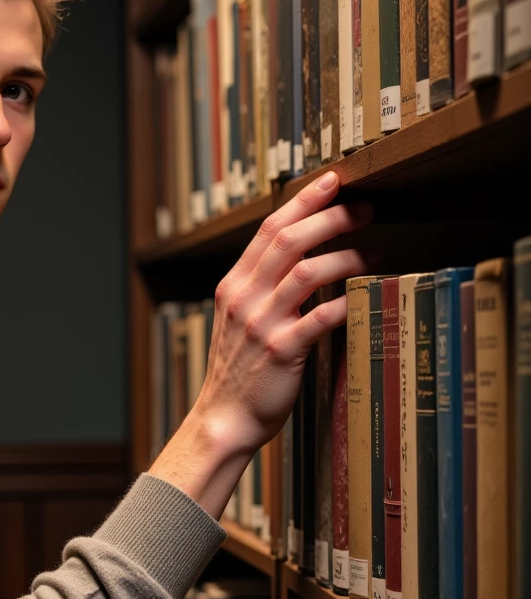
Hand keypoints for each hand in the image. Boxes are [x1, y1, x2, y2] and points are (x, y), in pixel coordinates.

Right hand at [151, 171, 371, 519]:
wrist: (223, 418)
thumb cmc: (239, 372)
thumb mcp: (240, 320)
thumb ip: (262, 288)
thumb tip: (301, 256)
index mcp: (234, 286)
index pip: (269, 229)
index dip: (303, 200)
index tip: (332, 181)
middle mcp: (244, 298)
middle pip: (289, 240)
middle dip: (331, 217)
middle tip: (365, 209)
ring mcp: (261, 324)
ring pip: (307, 272)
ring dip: (346, 256)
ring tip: (375, 250)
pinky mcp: (281, 351)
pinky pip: (320, 318)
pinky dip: (347, 302)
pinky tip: (367, 296)